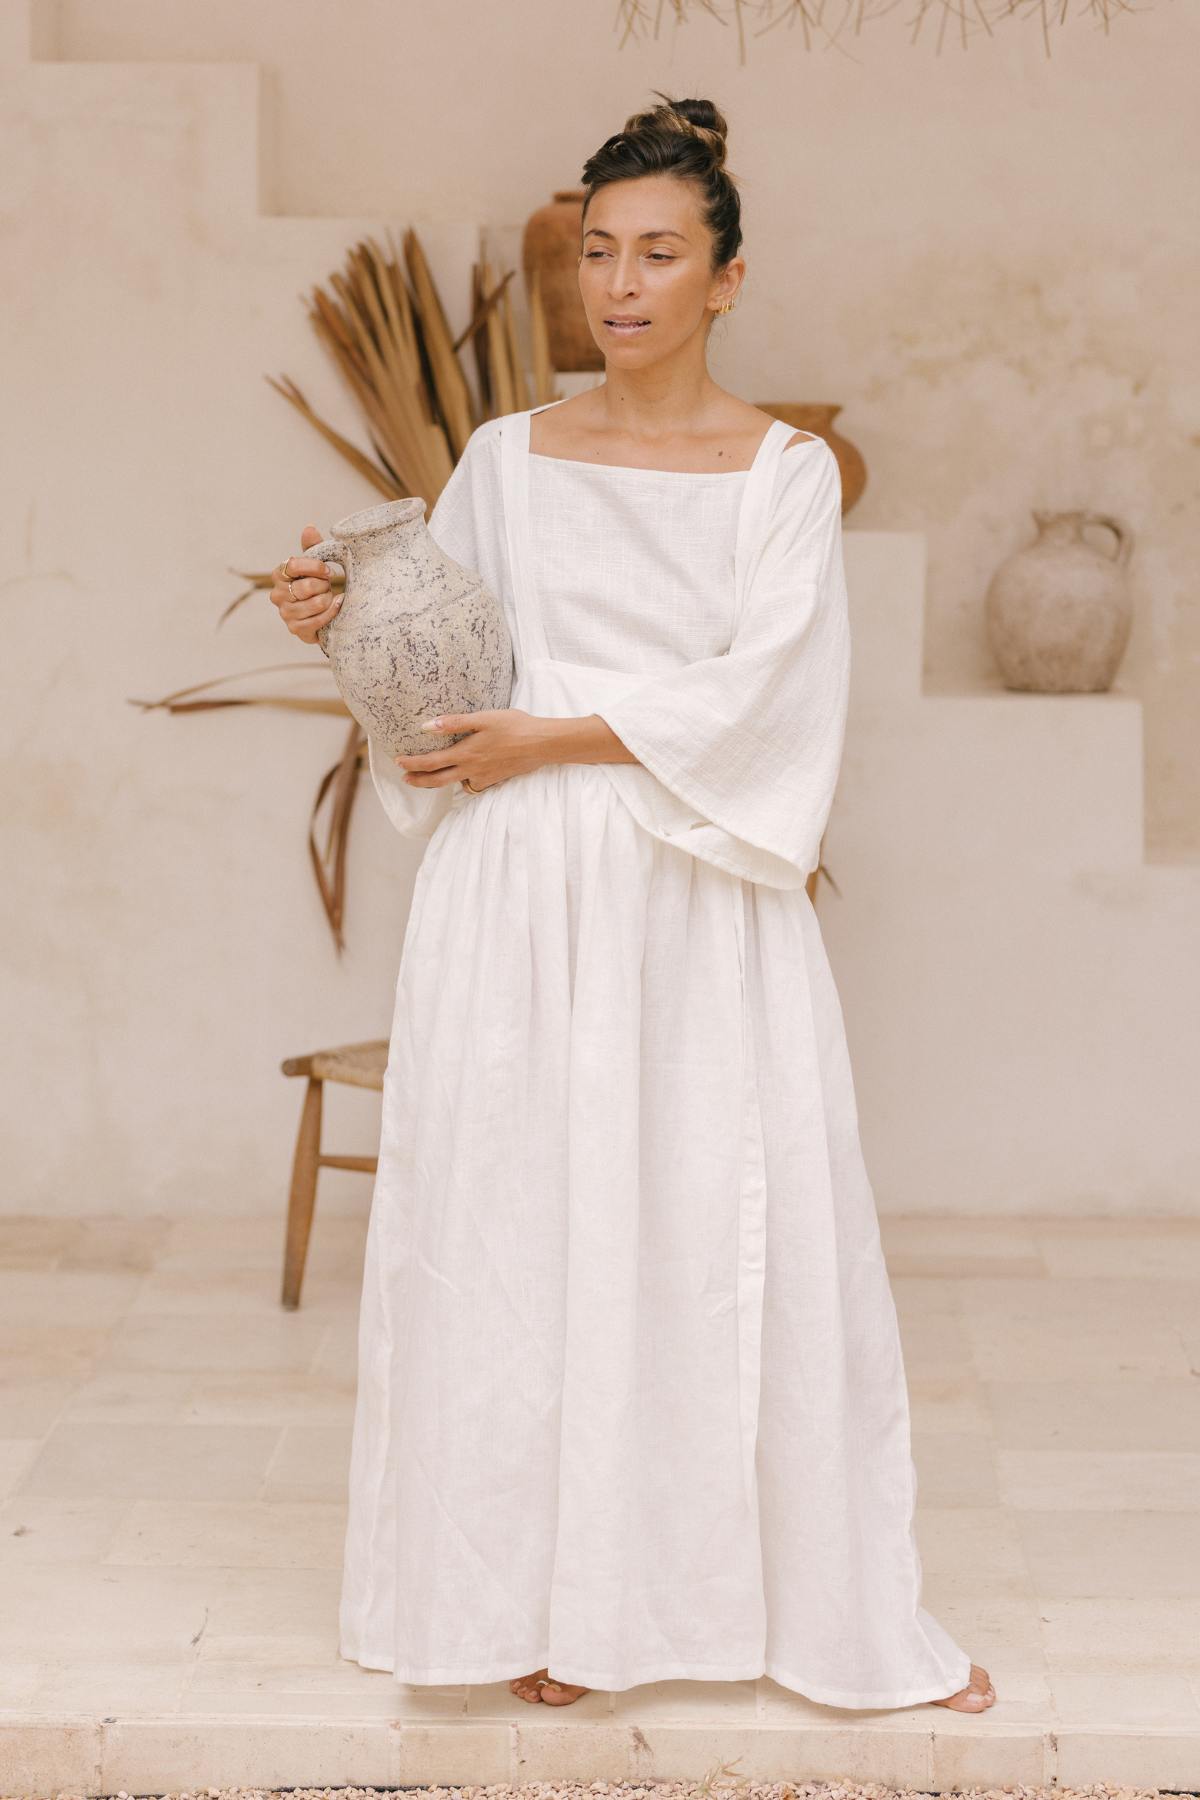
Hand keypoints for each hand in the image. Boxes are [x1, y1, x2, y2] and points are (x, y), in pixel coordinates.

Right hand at [270, 524, 341, 643]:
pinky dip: (332, 612)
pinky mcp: (295, 629)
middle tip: (328, 586)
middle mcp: (277, 594)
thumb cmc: (318, 583)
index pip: (294, 565)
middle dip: (324, 586)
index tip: (328, 570)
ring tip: (329, 597)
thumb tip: (309, 528)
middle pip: (307, 586)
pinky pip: (318, 620)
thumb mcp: (317, 564)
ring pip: (315, 604)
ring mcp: (285, 613)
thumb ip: (313, 547)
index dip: (315, 567)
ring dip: (328, 600)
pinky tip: (337, 606)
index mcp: (279, 574)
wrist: (324, 612)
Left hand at [395, 709, 553, 790]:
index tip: (398, 762)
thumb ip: (453, 723)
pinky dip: (464, 782)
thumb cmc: (514, 726)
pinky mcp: (495, 780)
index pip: (431, 762)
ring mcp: (483, 777)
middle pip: (438, 781)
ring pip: (455, 784)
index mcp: (465, 754)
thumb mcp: (483, 718)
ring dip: (439, 782)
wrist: (542, 744)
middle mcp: (471, 770)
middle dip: (419, 780)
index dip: (412, 763)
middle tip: (405, 778)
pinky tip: (464, 775)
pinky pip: (473, 785)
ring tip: (430, 777)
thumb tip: (426, 727)